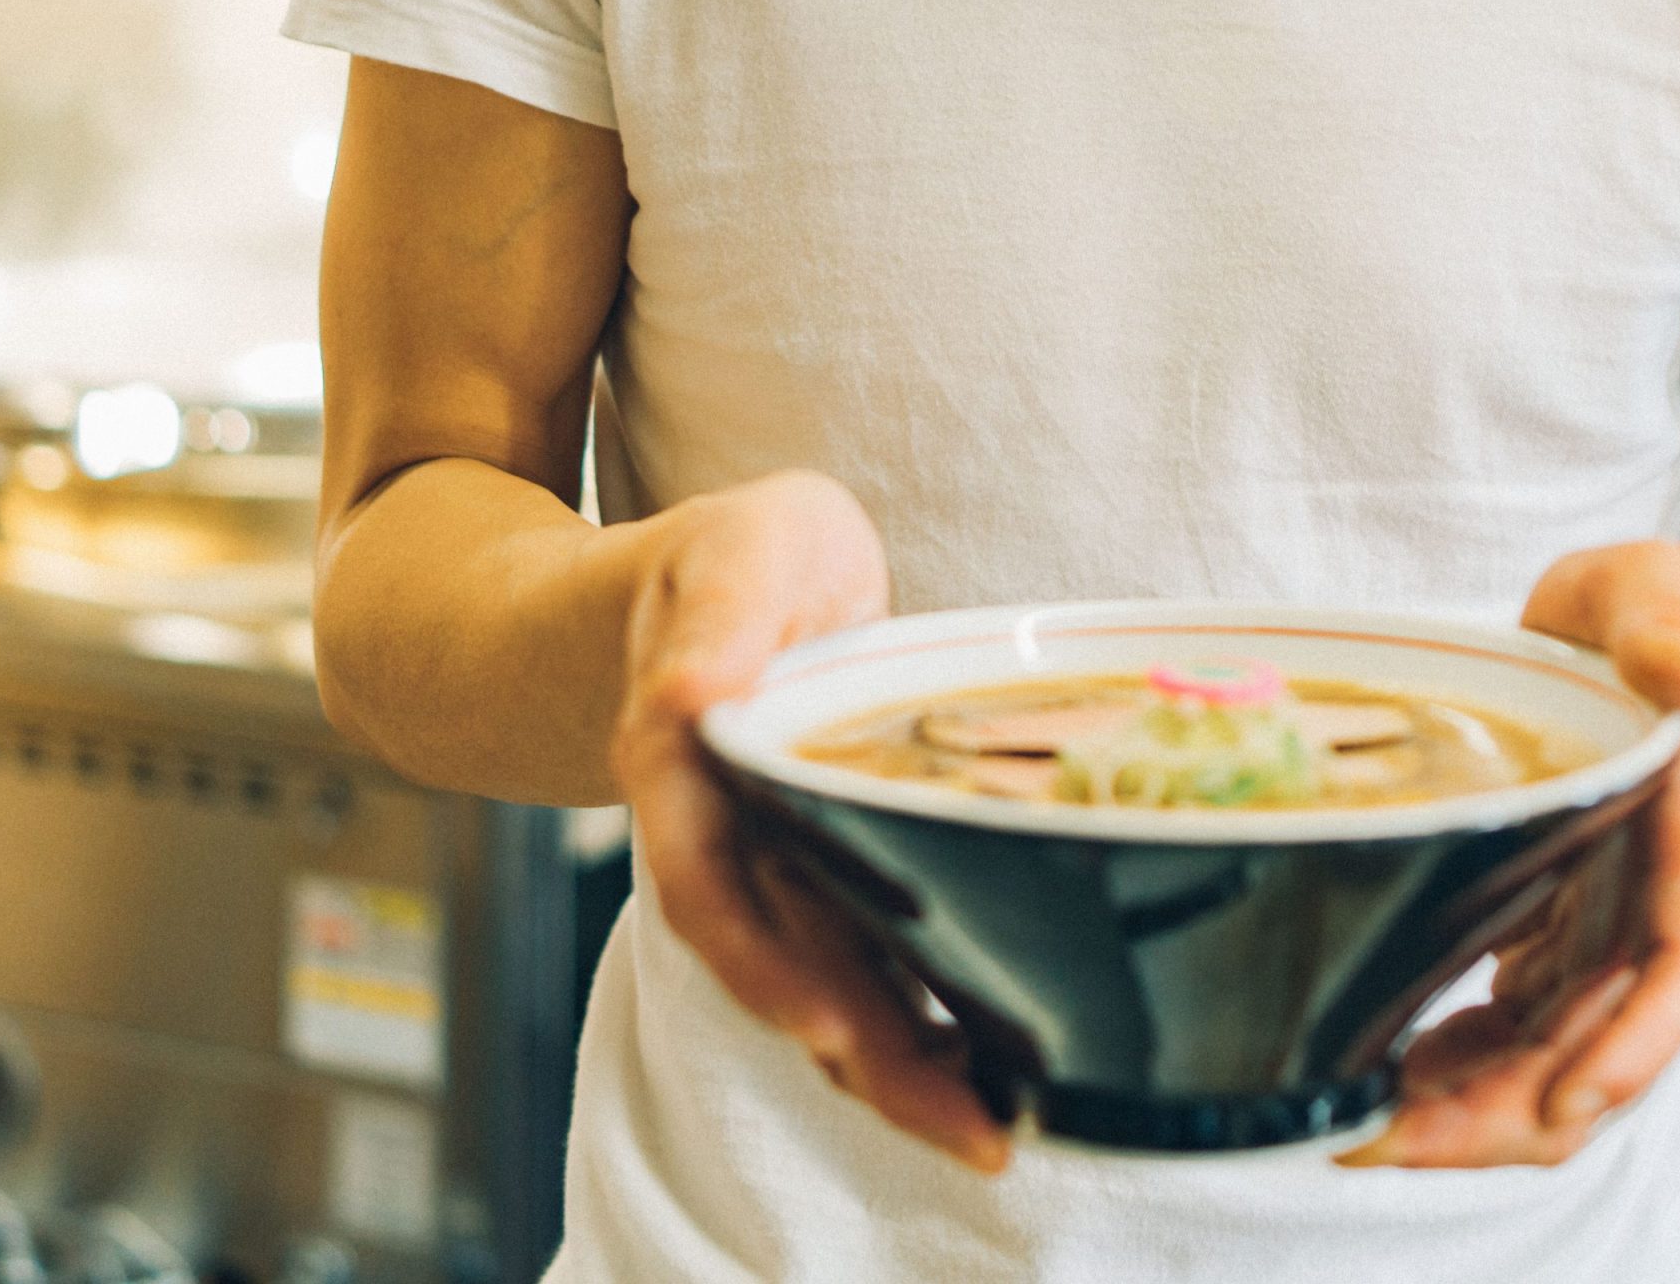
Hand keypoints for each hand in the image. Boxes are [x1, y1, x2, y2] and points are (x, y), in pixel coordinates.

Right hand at [610, 472, 1006, 1170]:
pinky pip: (872, 962)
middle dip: (865, 1056)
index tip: (826, 1022)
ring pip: (830, 985)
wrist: (734, 586)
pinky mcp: (838, 875)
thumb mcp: (740, 547)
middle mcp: (727, 840)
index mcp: (684, 767)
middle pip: (780, 969)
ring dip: (899, 1069)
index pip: (708, 884)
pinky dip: (920, 1021)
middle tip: (968, 1128)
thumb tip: (691, 688)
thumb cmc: (740, 558)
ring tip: (993, 1133)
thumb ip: (723, 609)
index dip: (761, 961)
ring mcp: (784, 868)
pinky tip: (995, 1069)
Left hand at [1353, 542, 1679, 1170]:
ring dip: (1475, 1108)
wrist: (1667, 652)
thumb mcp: (1658, 593)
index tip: (1569, 1106)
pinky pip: (1517, 1026)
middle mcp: (1655, 905)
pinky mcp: (1557, 934)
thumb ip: (1671, 622)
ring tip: (1370, 1122)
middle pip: (1604, 1044)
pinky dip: (1460, 1065)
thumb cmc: (1657, 622)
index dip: (1633, 1044)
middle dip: (1514, 1112)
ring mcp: (1605, 930)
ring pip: (1554, 1055)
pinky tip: (1387, 1075)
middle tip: (1394, 1139)